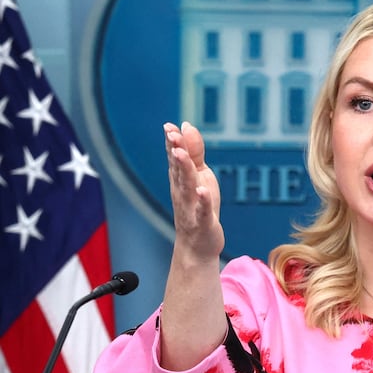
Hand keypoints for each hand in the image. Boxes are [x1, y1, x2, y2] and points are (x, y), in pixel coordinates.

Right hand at [164, 121, 223, 260]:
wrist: (197, 246)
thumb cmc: (198, 207)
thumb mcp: (199, 175)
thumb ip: (194, 152)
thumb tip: (186, 126)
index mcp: (181, 180)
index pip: (175, 158)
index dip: (172, 142)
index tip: (168, 126)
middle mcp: (183, 192)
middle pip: (179, 169)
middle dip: (176, 151)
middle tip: (172, 135)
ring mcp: (191, 207)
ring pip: (187, 187)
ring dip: (184, 170)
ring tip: (182, 154)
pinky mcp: (203, 222)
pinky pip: (203, 211)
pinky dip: (203, 201)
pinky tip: (203, 190)